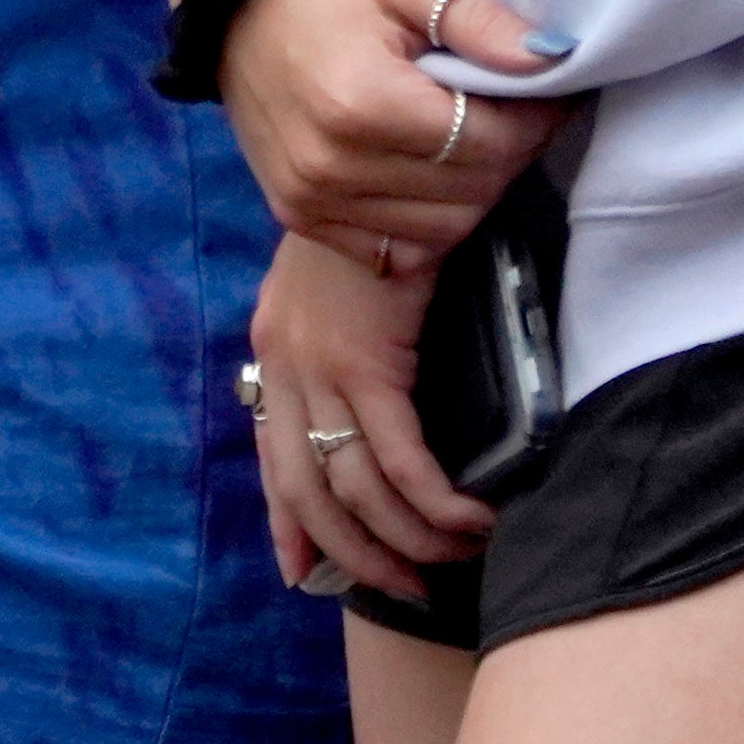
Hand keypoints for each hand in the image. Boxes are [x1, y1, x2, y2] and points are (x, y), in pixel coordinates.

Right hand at [214, 0, 562, 268]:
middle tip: (520, 109)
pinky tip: (434, 174)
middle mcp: (331, 167)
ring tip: (478, 136)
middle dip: (512, 152)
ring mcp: (309, 201)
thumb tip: (550, 58)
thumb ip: (477, 17)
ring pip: (441, 230)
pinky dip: (429, 222)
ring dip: (475, 189)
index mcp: (361, 103)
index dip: (534, 119)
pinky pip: (393, 253)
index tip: (550, 89)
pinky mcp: (298, 217)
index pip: (486, 142)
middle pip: (469, 191)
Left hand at [252, 227, 491, 598]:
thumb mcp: (343, 274)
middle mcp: (284, 362)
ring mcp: (321, 366)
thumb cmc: (383, 208)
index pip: (272, 456)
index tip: (303, 574)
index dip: (288, 525)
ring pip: (356, 489)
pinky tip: (471, 518)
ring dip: (407, 539)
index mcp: (275, 344)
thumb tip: (365, 380)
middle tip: (406, 588)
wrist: (386, 155)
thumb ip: (342, 329)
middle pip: (310, 493)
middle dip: (358, 554)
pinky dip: (436, 502)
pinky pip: (401, 459)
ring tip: (456, 556)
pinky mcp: (368, 362)